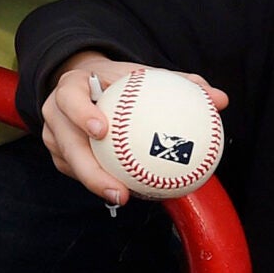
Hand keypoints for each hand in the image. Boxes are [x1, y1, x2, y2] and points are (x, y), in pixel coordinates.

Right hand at [40, 54, 229, 206]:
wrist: (87, 82)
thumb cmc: (119, 79)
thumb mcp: (144, 74)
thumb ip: (180, 83)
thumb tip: (219, 99)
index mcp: (71, 86)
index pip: (70, 98)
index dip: (81, 114)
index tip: (103, 131)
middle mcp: (55, 111)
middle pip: (66, 143)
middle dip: (88, 170)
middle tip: (119, 189)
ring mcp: (53, 135)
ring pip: (69, 164)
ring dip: (95, 183)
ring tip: (124, 197)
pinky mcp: (59, 154)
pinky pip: (77, 172)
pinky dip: (99, 181)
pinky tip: (125, 191)